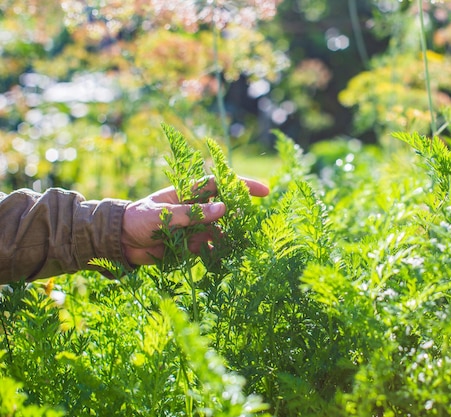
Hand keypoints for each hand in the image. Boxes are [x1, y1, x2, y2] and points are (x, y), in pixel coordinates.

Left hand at [121, 177, 268, 264]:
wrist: (119, 243)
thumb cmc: (137, 220)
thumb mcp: (163, 215)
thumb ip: (193, 213)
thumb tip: (224, 209)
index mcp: (188, 192)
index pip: (221, 184)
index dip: (243, 185)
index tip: (264, 191)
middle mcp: (195, 208)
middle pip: (225, 207)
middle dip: (240, 214)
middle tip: (251, 224)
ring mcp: (194, 226)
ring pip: (221, 229)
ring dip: (231, 236)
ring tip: (241, 244)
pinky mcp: (191, 244)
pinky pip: (211, 248)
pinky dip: (219, 252)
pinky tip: (225, 258)